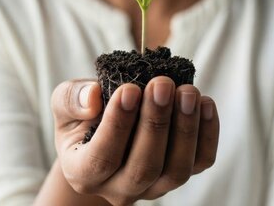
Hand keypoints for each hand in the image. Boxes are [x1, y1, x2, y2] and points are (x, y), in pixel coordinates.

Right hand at [51, 76, 219, 204]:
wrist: (104, 131)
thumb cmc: (83, 116)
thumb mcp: (66, 103)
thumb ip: (71, 99)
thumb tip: (93, 98)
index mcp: (84, 174)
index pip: (101, 159)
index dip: (117, 125)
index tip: (129, 90)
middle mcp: (119, 189)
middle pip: (143, 168)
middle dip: (155, 123)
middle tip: (162, 84)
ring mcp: (153, 187)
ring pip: (176, 171)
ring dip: (185, 129)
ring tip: (187, 92)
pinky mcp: (178, 175)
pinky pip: (200, 162)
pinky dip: (207, 134)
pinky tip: (205, 103)